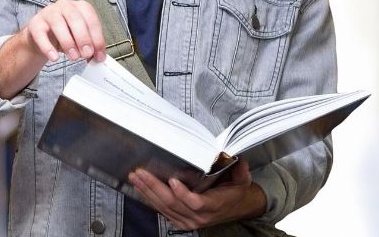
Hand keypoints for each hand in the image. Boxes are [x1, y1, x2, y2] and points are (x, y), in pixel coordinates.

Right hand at [0, 0, 106, 98]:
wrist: (42, 37)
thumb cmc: (65, 35)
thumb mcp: (80, 39)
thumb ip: (90, 46)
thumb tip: (98, 57)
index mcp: (80, 7)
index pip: (91, 19)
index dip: (97, 38)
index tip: (99, 54)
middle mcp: (65, 6)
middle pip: (75, 18)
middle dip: (83, 38)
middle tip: (87, 54)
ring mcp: (49, 12)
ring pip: (58, 24)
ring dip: (68, 42)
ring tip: (74, 57)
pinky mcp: (35, 23)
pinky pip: (40, 34)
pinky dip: (48, 47)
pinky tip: (54, 57)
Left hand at [128, 160, 266, 230]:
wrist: (236, 208)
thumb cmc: (235, 193)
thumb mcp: (242, 181)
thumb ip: (240, 170)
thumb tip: (238, 158)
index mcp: (213, 205)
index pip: (195, 202)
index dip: (182, 193)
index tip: (173, 180)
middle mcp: (199, 216)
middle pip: (172, 203)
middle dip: (154, 187)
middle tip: (141, 173)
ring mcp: (188, 220)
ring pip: (164, 207)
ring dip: (148, 192)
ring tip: (136, 178)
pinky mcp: (180, 221)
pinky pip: (162, 211)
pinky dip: (150, 199)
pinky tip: (141, 188)